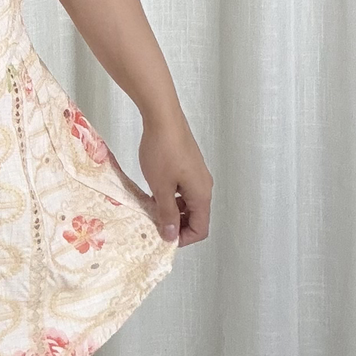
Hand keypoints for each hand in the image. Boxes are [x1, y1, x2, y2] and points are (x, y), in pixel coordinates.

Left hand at [137, 110, 212, 246]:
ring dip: (173, 210)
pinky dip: (172, 196)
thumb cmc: (162, 152)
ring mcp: (197, 173)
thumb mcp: (161, 188)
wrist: (163, 117)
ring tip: (151, 209)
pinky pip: (184, 188)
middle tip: (155, 225)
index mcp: (202, 194)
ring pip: (189, 202)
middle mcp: (204, 185)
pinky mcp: (189, 163)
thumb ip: (167, 214)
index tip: (162, 238)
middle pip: (196, 216)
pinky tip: (154, 191)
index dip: (183, 238)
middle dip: (177, 225)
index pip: (201, 229)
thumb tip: (171, 236)